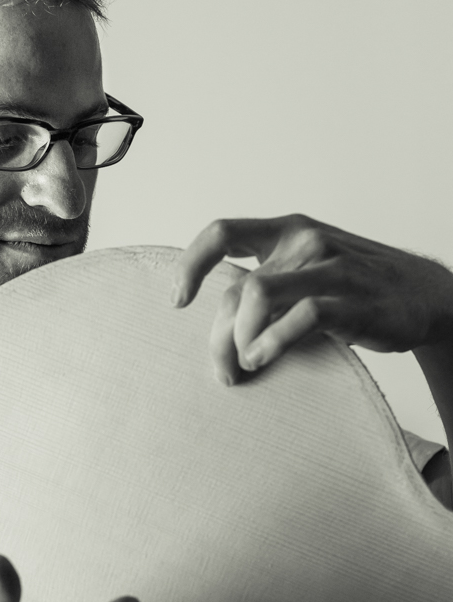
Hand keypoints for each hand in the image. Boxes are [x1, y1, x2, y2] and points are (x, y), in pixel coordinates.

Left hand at [173, 214, 452, 384]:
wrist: (424, 297)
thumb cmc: (352, 291)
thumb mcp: (305, 274)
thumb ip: (263, 288)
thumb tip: (215, 331)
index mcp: (286, 232)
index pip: (222, 232)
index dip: (191, 264)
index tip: (178, 301)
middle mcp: (304, 241)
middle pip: (234, 288)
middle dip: (218, 336)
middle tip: (223, 369)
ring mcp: (328, 267)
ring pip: (255, 296)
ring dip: (239, 338)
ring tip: (246, 364)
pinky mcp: (350, 300)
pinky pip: (296, 318)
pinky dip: (270, 343)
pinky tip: (261, 360)